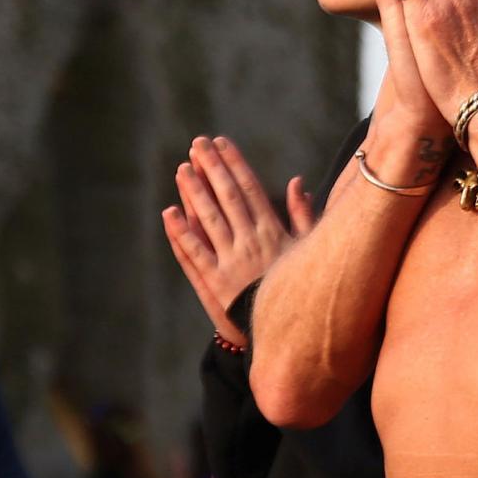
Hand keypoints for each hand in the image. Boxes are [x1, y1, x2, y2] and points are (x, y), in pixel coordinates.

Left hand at [162, 136, 313, 344]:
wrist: (289, 334)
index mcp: (272, 231)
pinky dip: (181, 233)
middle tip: (196, 144)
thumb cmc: (299, 289)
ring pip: (208, 219)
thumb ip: (302, 215)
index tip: (221, 143)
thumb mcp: (306, 250)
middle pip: (226, 196)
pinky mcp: (215, 283)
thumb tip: (297, 181)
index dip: (234, 164)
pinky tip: (170, 213)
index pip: (249, 189)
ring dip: (193, 192)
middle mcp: (250, 241)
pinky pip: (194, 254)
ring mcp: (231, 261)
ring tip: (182, 169)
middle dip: (211, 168)